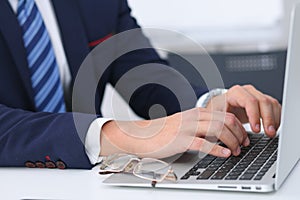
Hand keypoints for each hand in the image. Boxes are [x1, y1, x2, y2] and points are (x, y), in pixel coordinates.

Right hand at [100, 107, 248, 158]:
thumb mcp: (186, 124)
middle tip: (243, 145)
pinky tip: (224, 154)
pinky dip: (217, 149)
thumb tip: (221, 134)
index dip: (239, 127)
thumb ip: (202, 125)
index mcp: (197, 112)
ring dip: (231, 141)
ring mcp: (187, 127)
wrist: (144, 135)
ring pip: (218, 130)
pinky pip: (203, 143)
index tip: (243, 138)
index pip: (226, 115)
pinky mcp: (181, 140)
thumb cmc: (165, 132)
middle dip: (239, 134)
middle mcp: (194, 117)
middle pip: (226, 120)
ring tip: (235, 151)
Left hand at [206, 85, 281, 136]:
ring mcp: (256, 95)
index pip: (249, 101)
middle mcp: (247, 92)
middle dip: (268, 119)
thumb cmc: (217, 111)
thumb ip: (223, 122)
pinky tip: (273, 127)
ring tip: (271, 133)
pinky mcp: (262, 101)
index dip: (255, 115)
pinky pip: (275, 107)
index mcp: (235, 93)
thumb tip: (228, 133)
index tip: (256, 129)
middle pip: (263, 101)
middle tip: (268, 133)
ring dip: (274, 119)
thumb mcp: (216, 115)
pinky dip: (276, 117)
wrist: (220, 107)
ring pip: (271, 103)